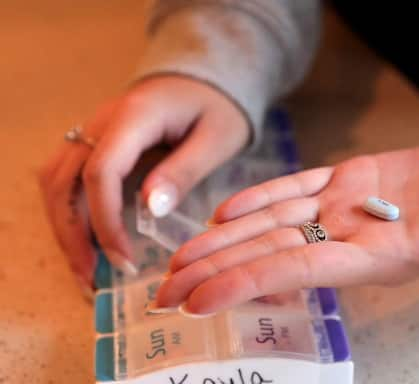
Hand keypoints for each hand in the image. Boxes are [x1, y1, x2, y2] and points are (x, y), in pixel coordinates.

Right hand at [39, 75, 249, 289]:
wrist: (202, 80)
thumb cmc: (215, 108)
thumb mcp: (217, 138)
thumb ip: (184, 170)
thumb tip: (150, 208)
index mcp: (133, 117)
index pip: (100, 172)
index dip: (106, 221)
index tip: (123, 259)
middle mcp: (101, 122)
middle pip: (64, 182)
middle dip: (73, 236)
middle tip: (91, 280)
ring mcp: (91, 131)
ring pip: (56, 183)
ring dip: (64, 229)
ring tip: (85, 271)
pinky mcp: (93, 144)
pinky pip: (65, 180)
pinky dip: (69, 214)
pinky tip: (86, 244)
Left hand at [154, 142, 418, 368]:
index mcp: (377, 255)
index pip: (296, 269)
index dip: (245, 282)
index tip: (194, 300)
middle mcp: (351, 235)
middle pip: (269, 253)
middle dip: (215, 270)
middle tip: (160, 290)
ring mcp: (347, 207)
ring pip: (273, 222)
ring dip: (225, 237)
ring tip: (179, 256)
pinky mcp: (351, 178)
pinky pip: (297, 189)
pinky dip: (260, 197)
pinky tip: (224, 210)